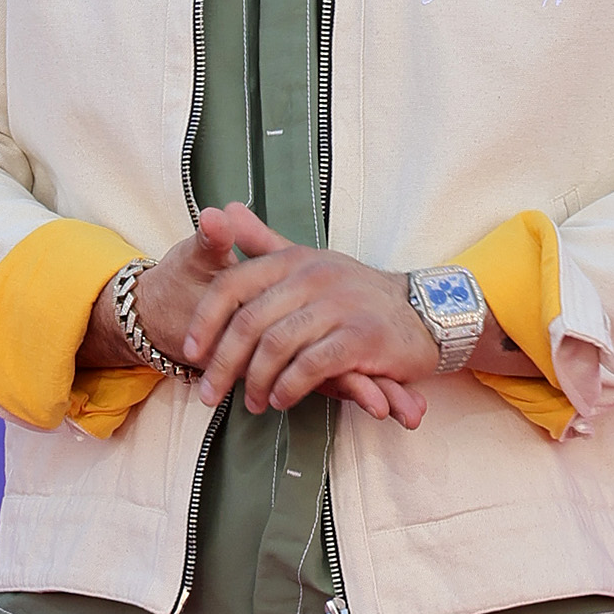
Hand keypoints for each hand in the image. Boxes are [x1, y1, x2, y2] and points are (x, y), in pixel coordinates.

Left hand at [83, 211, 429, 421]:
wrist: (422, 313)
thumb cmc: (357, 294)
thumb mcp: (308, 261)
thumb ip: (263, 243)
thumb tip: (223, 210)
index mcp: (293, 260)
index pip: (233, 286)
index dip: (206, 321)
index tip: (191, 353)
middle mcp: (312, 276)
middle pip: (249, 323)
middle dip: (224, 364)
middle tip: (209, 395)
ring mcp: (338, 305)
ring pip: (277, 346)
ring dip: (258, 382)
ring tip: (253, 403)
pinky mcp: (361, 336)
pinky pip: (311, 365)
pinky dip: (290, 387)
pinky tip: (283, 400)